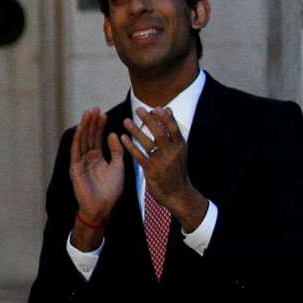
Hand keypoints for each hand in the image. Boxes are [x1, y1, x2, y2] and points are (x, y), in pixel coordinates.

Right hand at [68, 107, 122, 250]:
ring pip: (82, 141)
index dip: (100, 126)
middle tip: (94, 108)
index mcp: (97, 157)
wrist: (103, 207)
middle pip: (89, 136)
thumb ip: (116, 151)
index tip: (103, 114)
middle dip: (92, 123)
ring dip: (84, 127)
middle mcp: (88, 157)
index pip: (98, 138)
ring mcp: (80, 161)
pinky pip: (76, 151)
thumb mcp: (118, 167)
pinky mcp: (75, 167)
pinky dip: (78, 139)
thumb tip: (113, 134)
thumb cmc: (111, 190)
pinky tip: (81, 129)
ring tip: (88, 114)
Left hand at [122, 107, 208, 230]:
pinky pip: (139, 155)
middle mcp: (172, 153)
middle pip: (160, 133)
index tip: (156, 108)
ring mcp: (162, 162)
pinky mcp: (151, 170)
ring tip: (126, 121)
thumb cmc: (176, 171)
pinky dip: (130, 146)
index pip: (174, 128)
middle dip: (149, 120)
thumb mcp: (180, 152)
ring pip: (148, 143)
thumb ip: (173, 134)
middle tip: (138, 109)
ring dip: (136, 131)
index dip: (165, 117)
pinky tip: (122, 138)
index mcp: (181, 147)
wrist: (178, 194)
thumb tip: (168, 113)